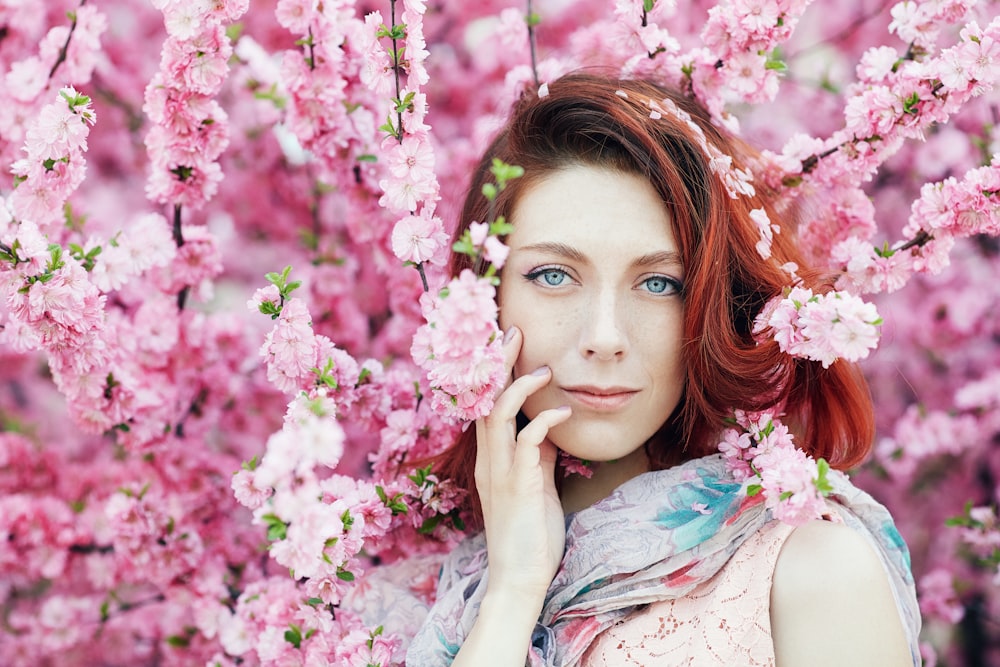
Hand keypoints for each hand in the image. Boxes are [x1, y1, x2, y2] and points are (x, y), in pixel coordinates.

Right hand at [474, 326, 571, 602]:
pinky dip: (544, 422)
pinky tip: (564, 410)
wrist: (519, 577)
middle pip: (485, 398)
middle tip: (513, 330)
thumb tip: (548, 425)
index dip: (493, 370)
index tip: (505, 340)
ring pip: (498, 416)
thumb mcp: (534, 483)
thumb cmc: (529, 533)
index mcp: (491, 457)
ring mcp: (501, 471)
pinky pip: (528, 444)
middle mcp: (489, 459)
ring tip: (543, 369)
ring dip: (519, 387)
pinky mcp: (519, 486)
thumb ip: (536, 454)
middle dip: (497, 363)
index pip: (485, 402)